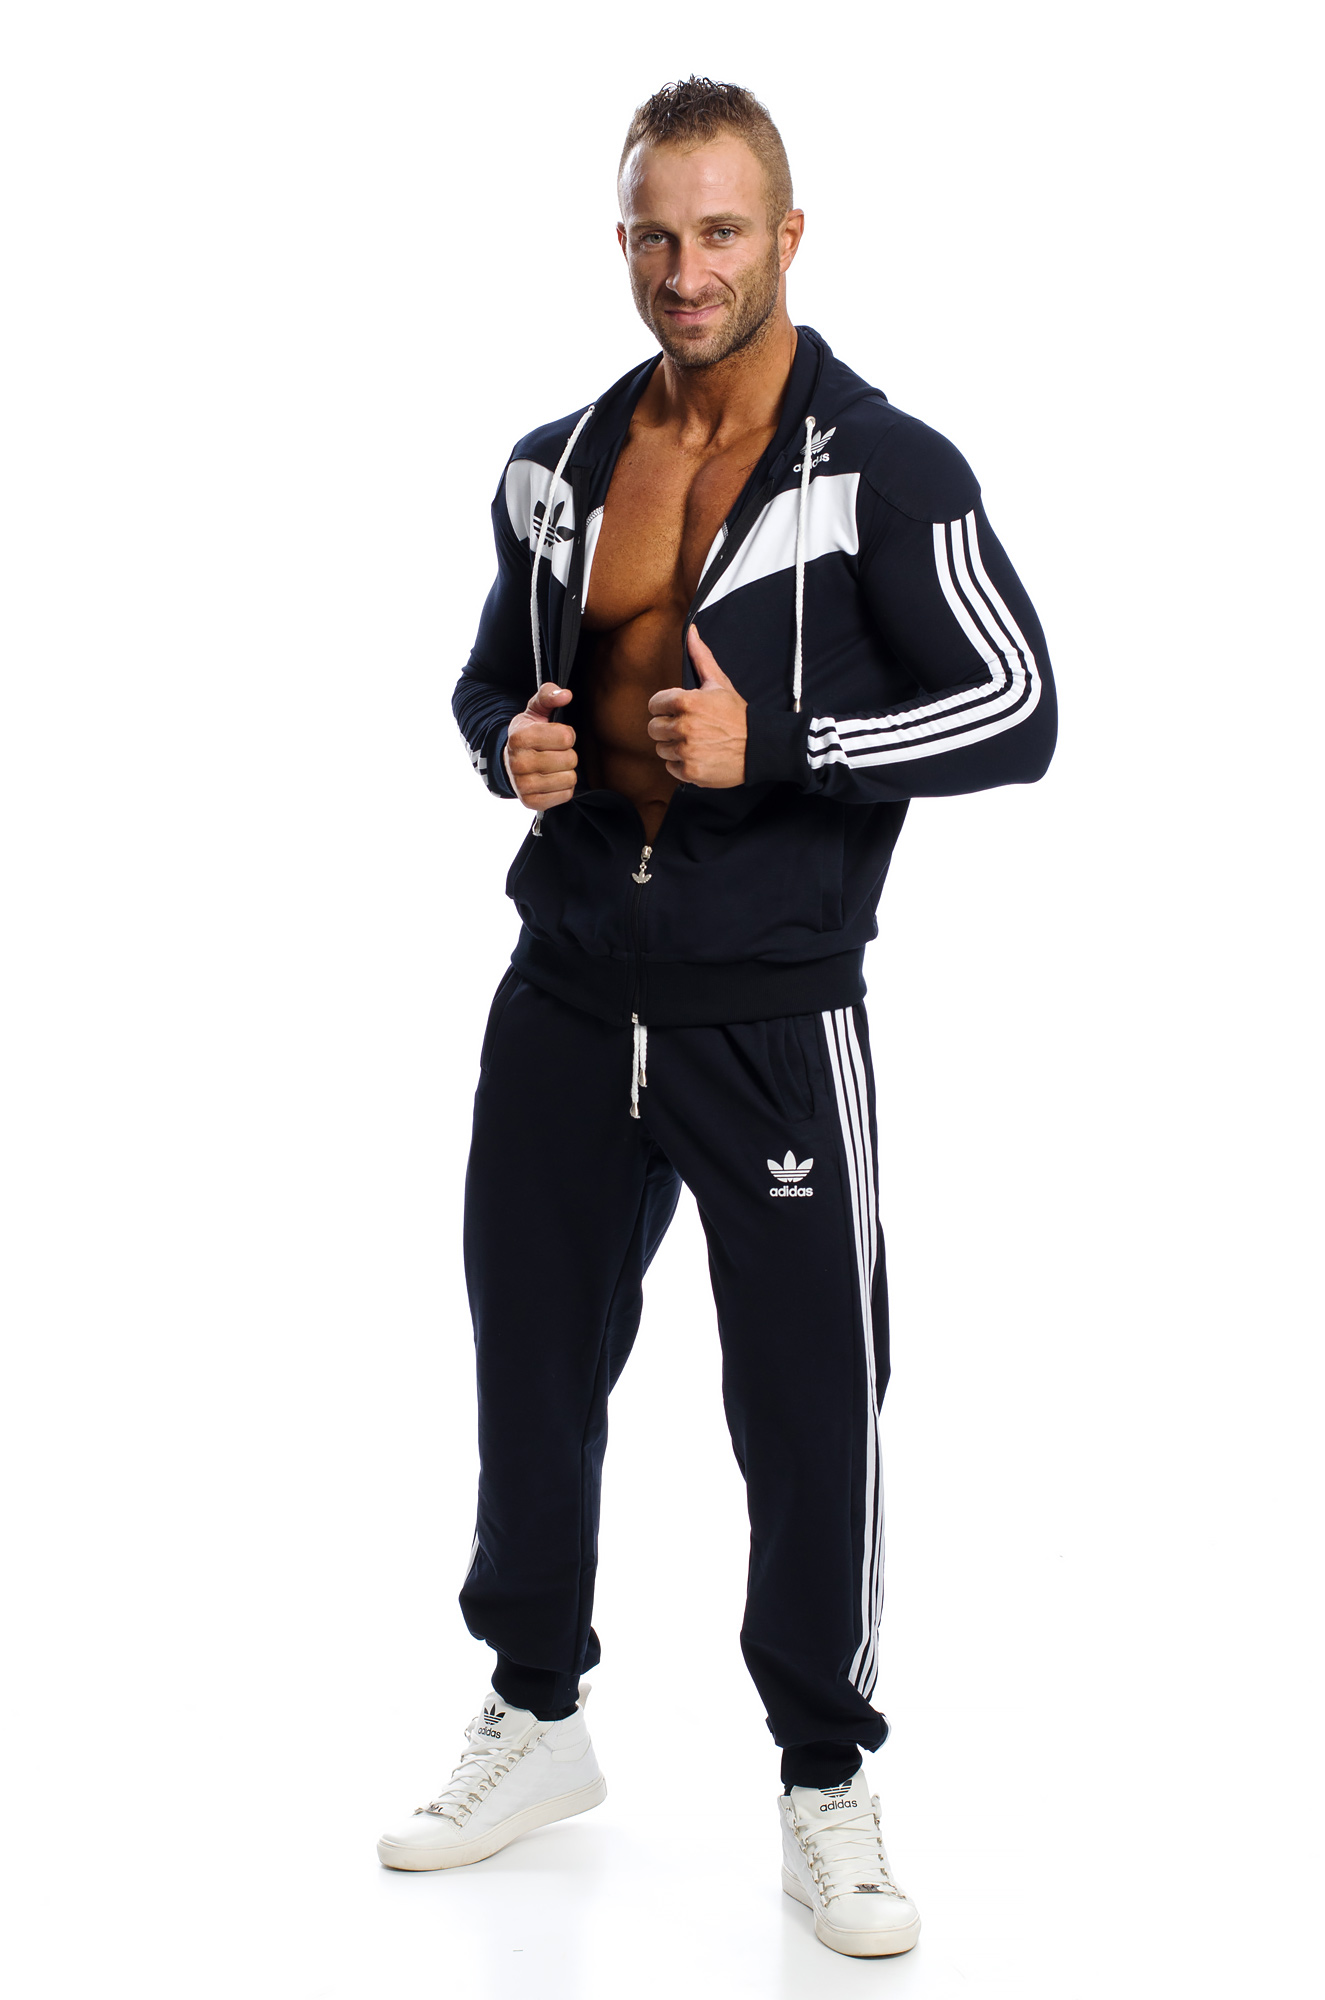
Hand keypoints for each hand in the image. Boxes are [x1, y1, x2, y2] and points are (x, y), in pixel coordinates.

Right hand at [505, 684, 576, 809]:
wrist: (510, 762)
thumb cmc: (529, 733)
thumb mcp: (535, 710)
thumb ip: (549, 695)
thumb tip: (566, 695)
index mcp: (520, 737)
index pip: (567, 737)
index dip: (567, 735)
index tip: (555, 736)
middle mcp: (518, 763)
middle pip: (570, 759)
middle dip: (567, 754)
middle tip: (554, 752)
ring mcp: (523, 785)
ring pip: (569, 779)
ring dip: (566, 772)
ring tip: (552, 766)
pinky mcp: (531, 802)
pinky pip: (565, 795)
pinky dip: (563, 788)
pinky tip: (551, 779)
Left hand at [647, 627, 746, 786]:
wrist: (759, 747)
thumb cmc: (737, 715)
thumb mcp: (719, 683)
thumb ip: (700, 657)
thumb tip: (690, 631)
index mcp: (687, 702)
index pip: (654, 704)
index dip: (664, 707)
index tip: (677, 711)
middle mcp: (684, 727)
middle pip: (653, 728)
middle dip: (667, 727)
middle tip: (687, 728)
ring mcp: (687, 751)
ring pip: (661, 749)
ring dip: (674, 747)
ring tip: (694, 742)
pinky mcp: (690, 771)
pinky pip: (670, 768)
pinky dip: (681, 765)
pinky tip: (697, 756)